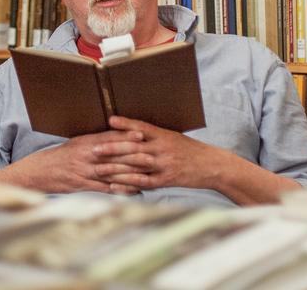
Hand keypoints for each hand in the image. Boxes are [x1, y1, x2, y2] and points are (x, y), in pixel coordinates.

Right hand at [0, 129, 153, 194]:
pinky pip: (104, 188)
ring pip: (111, 172)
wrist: (41, 171)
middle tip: (151, 155)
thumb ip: (96, 139)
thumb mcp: (78, 142)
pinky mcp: (84, 186)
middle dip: (133, 155)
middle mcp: (86, 156)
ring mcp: (85, 172)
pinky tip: (133, 191)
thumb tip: (117, 133)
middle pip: (113, 155)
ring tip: (146, 174)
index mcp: (86, 142)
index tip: (142, 134)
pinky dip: (120, 190)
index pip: (109, 137)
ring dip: (130, 174)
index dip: (126, 136)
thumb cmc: (62, 155)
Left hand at [92, 116, 228, 191]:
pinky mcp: (165, 180)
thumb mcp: (175, 138)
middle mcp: (163, 149)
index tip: (110, 120)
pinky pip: (143, 182)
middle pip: (134, 147)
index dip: (126, 124)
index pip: (142, 127)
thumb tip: (135, 132)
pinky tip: (114, 185)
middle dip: (112, 148)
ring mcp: (164, 165)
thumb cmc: (192, 151)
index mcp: (165, 135)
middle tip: (94, 149)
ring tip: (97, 168)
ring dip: (115, 167)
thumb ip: (156, 136)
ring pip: (135, 165)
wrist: (212, 166)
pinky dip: (127, 184)